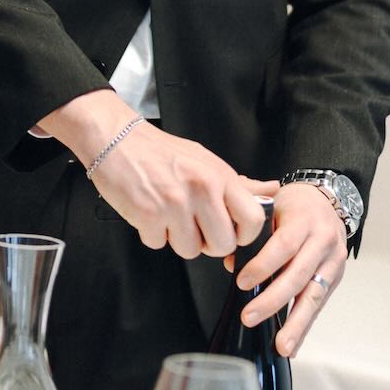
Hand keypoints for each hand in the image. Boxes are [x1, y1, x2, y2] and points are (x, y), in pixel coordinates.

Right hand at [36, 89, 266, 258]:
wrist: (118, 139)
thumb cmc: (162, 152)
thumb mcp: (206, 161)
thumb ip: (239, 184)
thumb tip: (272, 191)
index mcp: (219, 175)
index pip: (253, 219)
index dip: (244, 236)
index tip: (231, 233)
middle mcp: (201, 188)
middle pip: (222, 244)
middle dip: (208, 243)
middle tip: (194, 225)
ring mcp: (174, 203)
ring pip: (190, 251)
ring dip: (178, 239)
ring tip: (168, 214)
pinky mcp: (147, 215)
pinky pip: (159, 245)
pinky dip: (153, 234)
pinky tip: (149, 212)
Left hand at [233, 182, 348, 357]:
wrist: (328, 200)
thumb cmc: (294, 204)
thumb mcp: (272, 204)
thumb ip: (251, 230)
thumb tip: (230, 262)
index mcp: (304, 220)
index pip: (283, 245)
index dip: (263, 265)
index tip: (242, 283)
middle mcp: (323, 241)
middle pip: (298, 275)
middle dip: (273, 300)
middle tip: (249, 317)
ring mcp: (333, 261)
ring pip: (313, 295)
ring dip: (296, 324)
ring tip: (282, 346)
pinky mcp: (336, 277)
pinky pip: (319, 304)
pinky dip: (305, 325)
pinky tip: (293, 345)